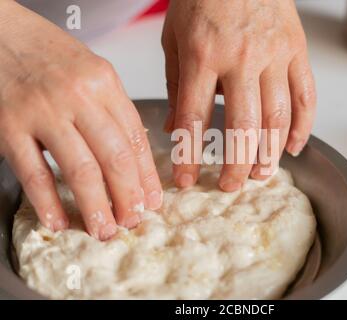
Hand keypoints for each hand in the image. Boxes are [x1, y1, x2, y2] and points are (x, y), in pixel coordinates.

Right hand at [0, 2, 161, 239]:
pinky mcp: (9, 125)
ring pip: (80, 169)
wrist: (0, 31)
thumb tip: (134, 156)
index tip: (153, 201)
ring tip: (104, 230)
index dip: (147, 176)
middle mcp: (79, 96)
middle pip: (114, 157)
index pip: (135, 139)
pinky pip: (33, 171)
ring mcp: (43, 111)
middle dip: (128, 197)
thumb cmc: (49, 55)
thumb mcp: (93, 72)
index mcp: (105, 83)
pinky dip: (47, 201)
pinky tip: (59, 221)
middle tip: (133, 222)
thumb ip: (113, 110)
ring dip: (95, 206)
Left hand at [162, 0, 315, 190]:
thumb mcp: (174, 38)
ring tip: (261, 175)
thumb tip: (173, 127)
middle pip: (242, 127)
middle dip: (236, 165)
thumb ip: (175, 85)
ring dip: (270, 153)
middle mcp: (241, 59)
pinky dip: (303, 126)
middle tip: (229, 187)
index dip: (189, 156)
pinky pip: (306, 95)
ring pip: (277, 117)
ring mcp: (274, 55)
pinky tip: (292, 147)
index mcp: (203, 56)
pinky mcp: (297, 51)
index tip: (187, 181)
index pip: (194, 119)